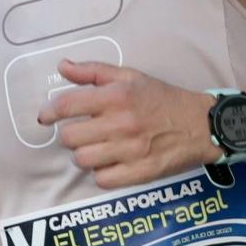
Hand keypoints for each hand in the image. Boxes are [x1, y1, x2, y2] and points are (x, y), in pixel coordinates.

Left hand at [38, 60, 215, 188]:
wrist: (200, 124)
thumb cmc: (161, 98)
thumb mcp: (130, 77)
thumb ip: (93, 72)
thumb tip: (62, 66)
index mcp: (116, 96)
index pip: (67, 106)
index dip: (49, 112)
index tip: (45, 117)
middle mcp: (121, 123)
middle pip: (69, 137)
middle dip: (70, 135)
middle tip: (82, 132)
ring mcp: (130, 151)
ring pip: (82, 160)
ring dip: (84, 155)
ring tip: (96, 148)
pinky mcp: (139, 172)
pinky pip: (102, 179)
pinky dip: (102, 173)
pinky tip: (110, 163)